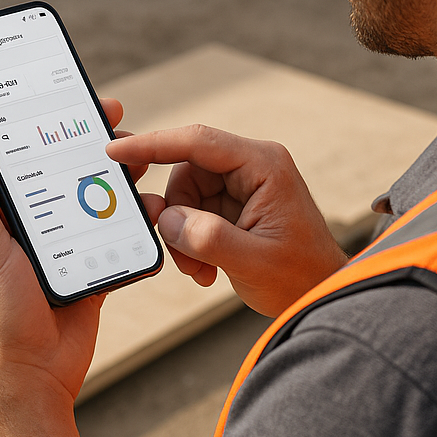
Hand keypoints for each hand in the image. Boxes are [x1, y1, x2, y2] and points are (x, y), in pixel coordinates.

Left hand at [0, 99, 159, 436]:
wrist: (33, 375)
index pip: (13, 157)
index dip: (35, 126)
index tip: (61, 98)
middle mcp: (25, 225)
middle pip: (58, 170)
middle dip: (85, 142)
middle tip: (112, 118)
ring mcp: (58, 245)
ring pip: (89, 196)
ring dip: (112, 175)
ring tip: (136, 157)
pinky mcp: (85, 265)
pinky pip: (110, 232)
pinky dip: (128, 217)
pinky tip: (146, 201)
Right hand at [107, 125, 346, 316]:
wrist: (320, 294)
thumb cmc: (301, 277)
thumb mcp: (253, 262)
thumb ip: (207, 238)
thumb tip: (167, 219)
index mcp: (263, 165)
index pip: (197, 142)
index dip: (153, 144)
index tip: (116, 149)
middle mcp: (252, 166)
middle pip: (185, 172)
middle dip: (176, 216)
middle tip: (181, 256)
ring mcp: (243, 185)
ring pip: (185, 196)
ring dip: (182, 235)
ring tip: (200, 270)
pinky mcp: (235, 204)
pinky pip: (194, 213)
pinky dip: (191, 242)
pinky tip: (207, 269)